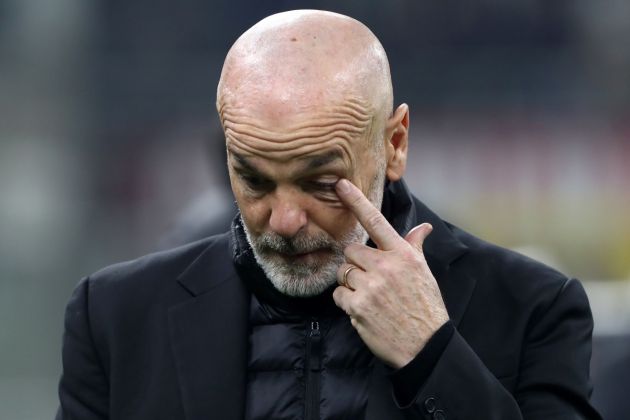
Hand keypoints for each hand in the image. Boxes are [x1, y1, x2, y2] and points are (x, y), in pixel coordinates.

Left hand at [332, 179, 449, 368]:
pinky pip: (338, 295)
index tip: (340, 184)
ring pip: (343, 273)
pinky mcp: (358, 307)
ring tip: (371, 297)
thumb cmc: (425, 306)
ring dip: (351, 284)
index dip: (356, 201)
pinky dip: (347, 303)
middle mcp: (386, 266)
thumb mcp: (424, 273)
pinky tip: (364, 311)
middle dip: (356, 265)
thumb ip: (414, 248)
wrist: (426, 345)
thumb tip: (424, 228)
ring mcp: (370, 286)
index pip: (375, 222)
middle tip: (371, 280)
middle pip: (351, 252)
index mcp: (402, 255)